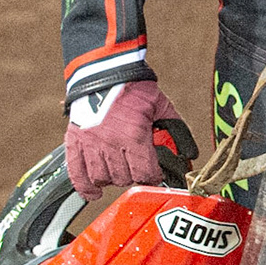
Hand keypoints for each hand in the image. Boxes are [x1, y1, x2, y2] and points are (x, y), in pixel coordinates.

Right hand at [63, 80, 183, 200]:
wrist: (105, 71)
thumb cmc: (135, 88)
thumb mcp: (162, 106)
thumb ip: (177, 130)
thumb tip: (191, 154)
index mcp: (135, 135)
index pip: (145, 173)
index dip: (152, 176)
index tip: (155, 174)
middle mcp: (111, 143)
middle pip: (124, 178)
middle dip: (134, 176)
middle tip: (138, 169)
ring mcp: (90, 144)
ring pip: (102, 178)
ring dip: (113, 180)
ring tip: (119, 173)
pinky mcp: (74, 141)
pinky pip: (76, 172)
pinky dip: (84, 187)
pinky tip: (93, 193)